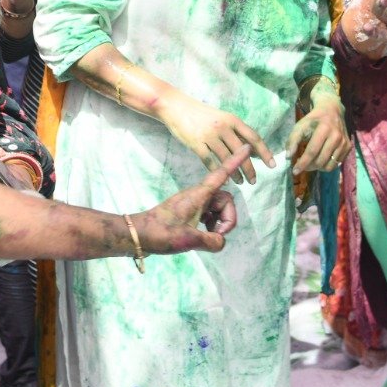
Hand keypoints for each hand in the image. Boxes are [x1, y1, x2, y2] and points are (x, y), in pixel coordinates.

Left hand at [132, 145, 248, 254]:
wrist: (138, 234)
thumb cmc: (160, 233)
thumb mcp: (188, 240)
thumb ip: (211, 241)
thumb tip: (221, 241)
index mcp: (199, 194)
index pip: (222, 173)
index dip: (236, 160)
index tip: (247, 145)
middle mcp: (199, 195)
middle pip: (226, 201)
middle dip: (228, 219)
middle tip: (217, 235)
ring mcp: (195, 203)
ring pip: (219, 209)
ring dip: (219, 224)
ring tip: (206, 236)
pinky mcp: (191, 212)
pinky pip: (210, 215)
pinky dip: (211, 225)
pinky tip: (202, 235)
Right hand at [156, 90, 274, 185]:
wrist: (176, 107)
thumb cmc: (201, 114)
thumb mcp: (222, 118)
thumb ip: (236, 132)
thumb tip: (252, 150)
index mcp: (232, 119)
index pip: (253, 137)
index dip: (264, 152)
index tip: (272, 165)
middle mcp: (223, 127)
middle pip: (241, 152)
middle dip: (250, 168)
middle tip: (254, 181)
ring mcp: (209, 135)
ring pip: (227, 159)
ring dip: (235, 173)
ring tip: (241, 182)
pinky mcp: (196, 143)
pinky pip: (209, 161)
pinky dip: (217, 172)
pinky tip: (223, 180)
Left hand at [288, 83, 349, 173]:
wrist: (332, 110)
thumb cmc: (314, 119)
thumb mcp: (301, 125)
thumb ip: (293, 140)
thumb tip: (288, 157)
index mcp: (324, 128)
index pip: (312, 151)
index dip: (302, 163)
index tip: (294, 171)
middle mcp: (336, 136)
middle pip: (321, 161)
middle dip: (309, 167)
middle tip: (302, 165)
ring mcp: (344, 142)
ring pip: (330, 165)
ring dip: (318, 168)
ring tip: (311, 163)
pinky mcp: (348, 147)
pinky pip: (337, 164)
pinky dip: (326, 165)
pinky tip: (320, 159)